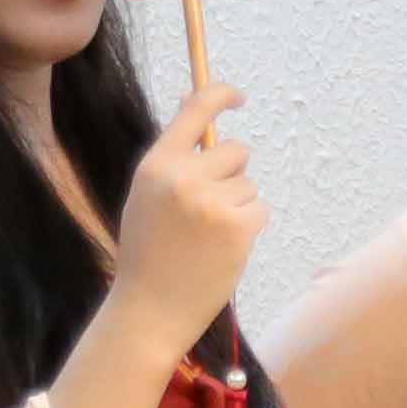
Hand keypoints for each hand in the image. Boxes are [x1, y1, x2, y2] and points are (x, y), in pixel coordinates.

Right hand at [101, 80, 263, 349]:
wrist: (148, 312)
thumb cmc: (148, 256)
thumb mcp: (146, 198)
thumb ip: (172, 159)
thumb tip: (196, 110)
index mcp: (155, 166)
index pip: (195, 110)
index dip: (221, 95)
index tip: (239, 97)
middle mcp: (183, 177)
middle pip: (236, 151)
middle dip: (231, 175)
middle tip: (206, 213)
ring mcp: (211, 202)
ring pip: (249, 185)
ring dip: (237, 208)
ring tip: (206, 239)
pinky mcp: (237, 228)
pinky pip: (260, 210)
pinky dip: (248, 229)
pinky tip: (222, 250)